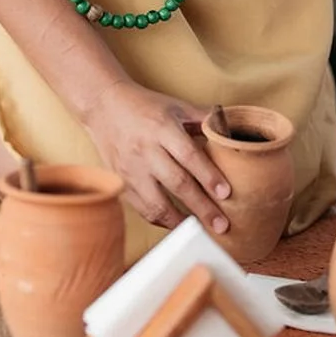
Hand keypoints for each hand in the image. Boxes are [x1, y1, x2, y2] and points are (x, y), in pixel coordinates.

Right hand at [87, 84, 231, 234]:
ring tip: (201, 231)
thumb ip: (204, 119)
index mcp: (162, 129)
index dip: (208, 176)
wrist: (104, 105)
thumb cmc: (145, 106)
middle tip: (222, 224)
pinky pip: (142, 209)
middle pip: (177, 184)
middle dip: (202, 207)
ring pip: (157, 203)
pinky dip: (161, 220)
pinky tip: (177, 224)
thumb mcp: (176, 106)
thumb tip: (231, 131)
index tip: (226, 194)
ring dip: (181, 221)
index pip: (189, 156)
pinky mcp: (121, 183)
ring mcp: (131, 170)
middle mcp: (146, 150)